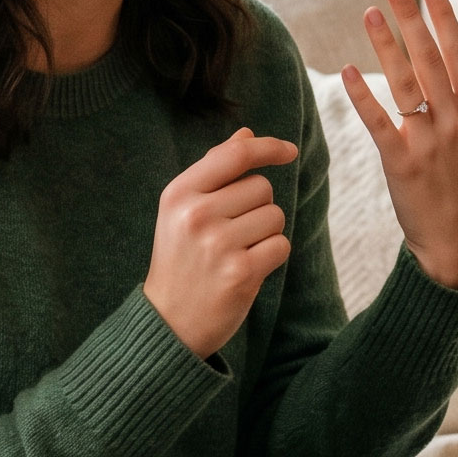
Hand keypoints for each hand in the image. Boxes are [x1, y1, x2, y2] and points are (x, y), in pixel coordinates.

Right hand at [145, 127, 299, 357]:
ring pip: (274, 215)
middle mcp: (196, 214)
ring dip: (266, 232)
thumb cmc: (180, 260)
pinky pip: (280, 245)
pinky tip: (247, 268)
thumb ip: (214, 170)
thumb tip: (247, 133)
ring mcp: (218, 244)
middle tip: (232, 233)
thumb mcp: (182, 210)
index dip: (268, 147)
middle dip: (258, 206)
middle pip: (261, 186)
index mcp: (179, 193)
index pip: (235, 154)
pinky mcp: (240, 272)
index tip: (288, 151)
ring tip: (237, 252)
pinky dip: (271, 256)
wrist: (169, 322)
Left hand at [343, 0, 457, 291]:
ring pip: (406, 84)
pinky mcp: (403, 165)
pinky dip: (363, 98)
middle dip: (412, 19)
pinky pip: (380, 124)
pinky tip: (347, 72)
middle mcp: (455, 123)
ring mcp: (429, 143)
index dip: (446, 19)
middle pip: (431, 60)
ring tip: (370, 13)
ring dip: (386, 46)